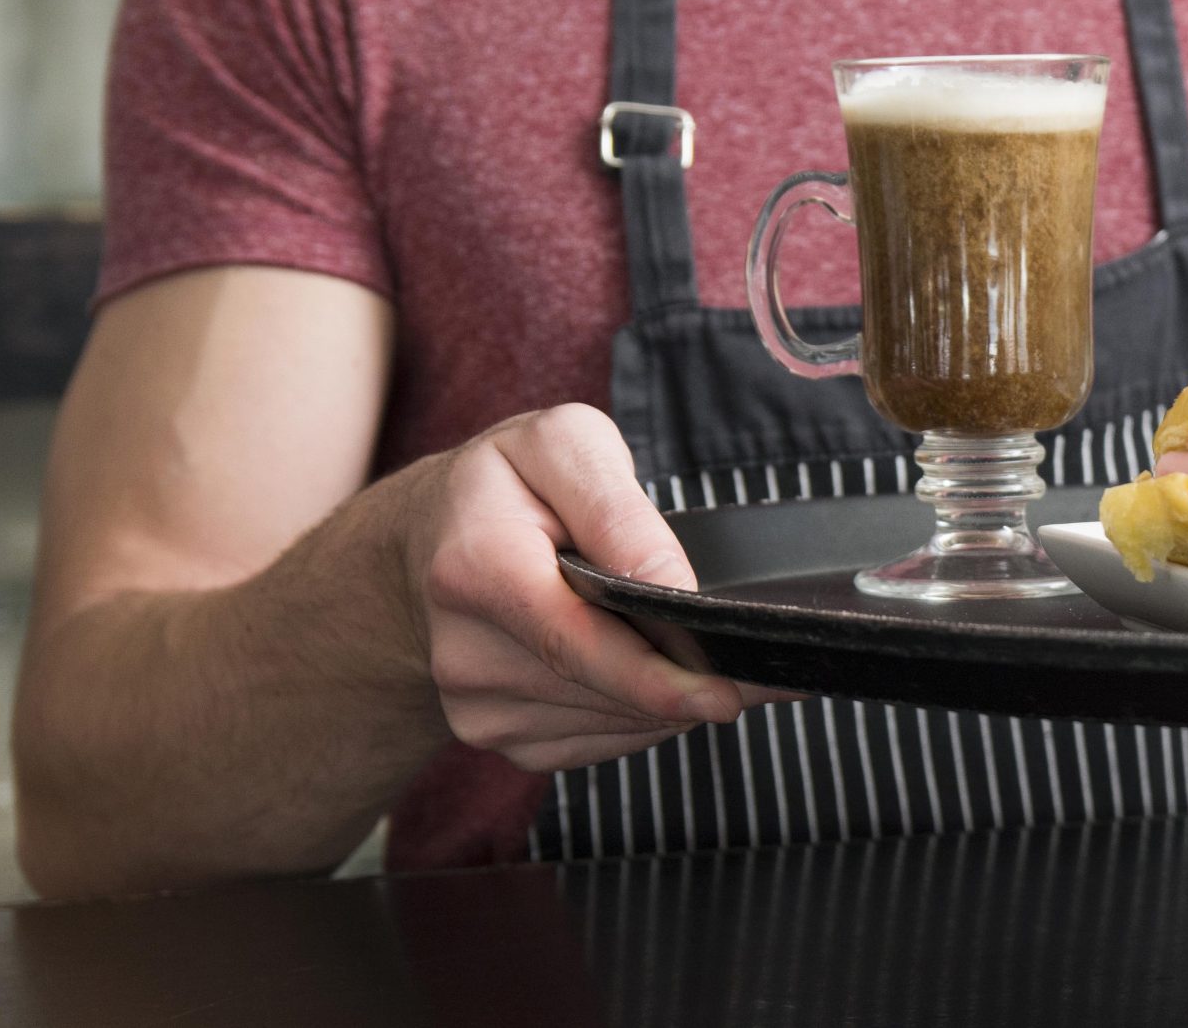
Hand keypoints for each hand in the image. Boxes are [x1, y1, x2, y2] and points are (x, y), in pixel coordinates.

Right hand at [405, 404, 783, 772]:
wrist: (423, 543)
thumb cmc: (503, 484)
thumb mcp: (562, 446)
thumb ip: (617, 509)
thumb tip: (673, 584)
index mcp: (477, 569)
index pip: (576, 643)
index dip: (656, 678)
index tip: (726, 693)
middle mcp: (467, 652)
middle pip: (606, 690)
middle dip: (691, 684)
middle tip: (764, 669)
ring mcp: (478, 706)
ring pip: (613, 722)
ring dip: (669, 700)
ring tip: (706, 658)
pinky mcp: (499, 738)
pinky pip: (598, 741)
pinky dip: (638, 712)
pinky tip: (643, 669)